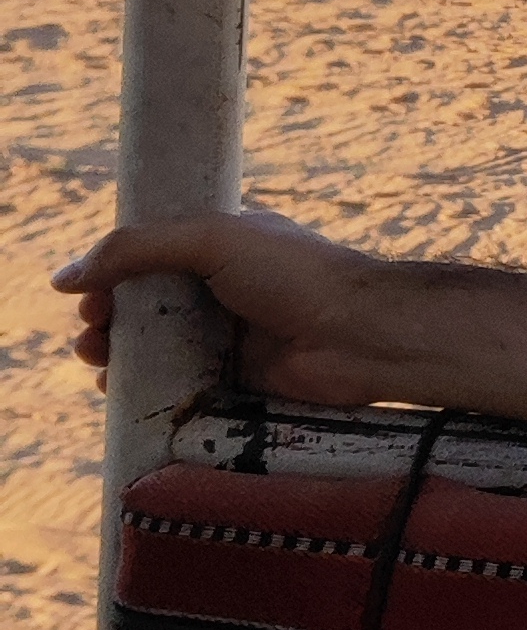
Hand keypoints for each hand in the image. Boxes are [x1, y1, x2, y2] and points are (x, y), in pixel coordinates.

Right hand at [52, 207, 388, 401]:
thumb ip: (138, 248)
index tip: (86, 295)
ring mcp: (228, 333)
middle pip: (145, 302)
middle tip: (92, 334)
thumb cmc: (295, 276)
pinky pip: (177, 382)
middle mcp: (221, 286)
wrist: (359, 335)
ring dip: (117, 352)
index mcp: (221, 243)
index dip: (112, 273)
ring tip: (97, 361)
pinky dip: (143, 386)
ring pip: (155, 344)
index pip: (150, 254)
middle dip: (107, 317)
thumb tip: (65, 277)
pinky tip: (118, 391)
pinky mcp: (234, 377)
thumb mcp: (213, 239)